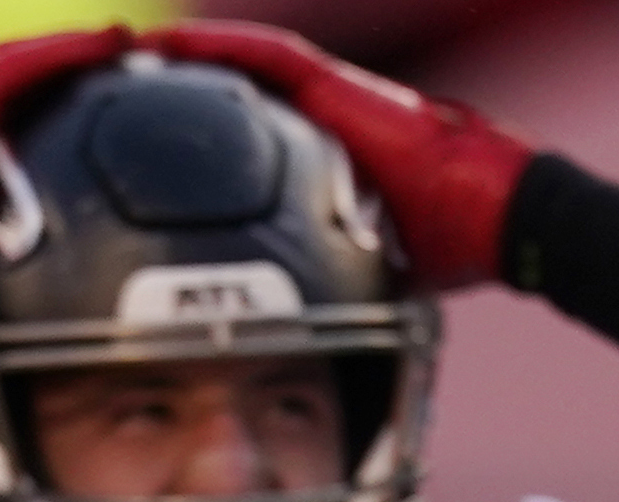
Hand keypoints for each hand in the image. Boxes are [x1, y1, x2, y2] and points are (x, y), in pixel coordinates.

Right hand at [0, 27, 130, 315]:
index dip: (12, 122)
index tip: (49, 133)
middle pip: (5, 86)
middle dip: (52, 74)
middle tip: (103, 68)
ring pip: (22, 66)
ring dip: (70, 53)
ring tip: (124, 44)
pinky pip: (31, 66)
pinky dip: (73, 51)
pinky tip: (117, 40)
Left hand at [148, 21, 536, 292]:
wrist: (495, 218)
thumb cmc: (450, 248)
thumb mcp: (362, 272)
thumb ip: (326, 284)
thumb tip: (299, 340)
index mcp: (326, 157)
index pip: (250, 136)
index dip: (201, 131)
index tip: (150, 139)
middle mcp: (324, 119)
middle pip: (240, 90)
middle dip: (185, 85)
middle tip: (123, 86)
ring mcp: (332, 96)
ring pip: (245, 61)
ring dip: (189, 54)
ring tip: (132, 52)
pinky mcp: (338, 86)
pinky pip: (268, 55)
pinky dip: (218, 45)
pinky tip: (171, 42)